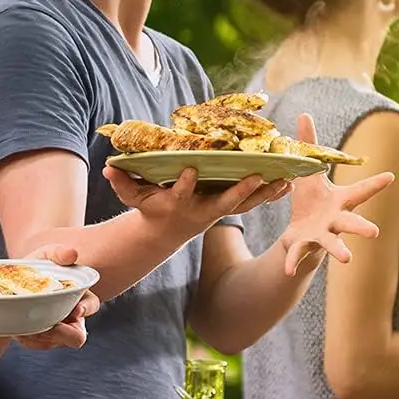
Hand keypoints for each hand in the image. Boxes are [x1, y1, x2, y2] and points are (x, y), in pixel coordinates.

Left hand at [11, 244, 99, 350]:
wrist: (12, 279)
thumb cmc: (38, 265)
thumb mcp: (47, 254)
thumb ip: (59, 252)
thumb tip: (71, 254)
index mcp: (80, 296)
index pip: (91, 305)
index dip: (86, 309)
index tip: (77, 309)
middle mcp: (72, 318)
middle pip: (77, 336)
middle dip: (64, 334)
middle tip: (50, 325)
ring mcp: (56, 331)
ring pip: (52, 342)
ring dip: (39, 334)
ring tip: (24, 319)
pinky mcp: (38, 338)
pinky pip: (34, 344)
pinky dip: (25, 337)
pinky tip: (16, 325)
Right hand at [103, 162, 291, 239]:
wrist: (166, 231)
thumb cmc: (150, 209)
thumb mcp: (134, 197)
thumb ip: (122, 183)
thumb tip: (108, 167)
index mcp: (179, 203)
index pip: (182, 193)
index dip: (185, 183)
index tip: (190, 168)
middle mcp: (202, 209)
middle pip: (224, 202)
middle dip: (240, 192)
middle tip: (257, 177)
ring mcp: (219, 210)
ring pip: (245, 203)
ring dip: (265, 193)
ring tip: (287, 180)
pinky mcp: (230, 207)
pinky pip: (253, 201)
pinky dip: (270, 193)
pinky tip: (290, 183)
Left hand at [275, 115, 393, 276]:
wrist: (300, 236)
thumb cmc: (310, 202)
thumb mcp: (307, 172)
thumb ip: (308, 145)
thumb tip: (304, 113)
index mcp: (338, 201)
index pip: (360, 191)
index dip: (376, 184)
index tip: (392, 176)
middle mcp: (335, 220)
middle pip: (352, 222)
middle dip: (362, 227)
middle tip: (375, 232)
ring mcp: (321, 236)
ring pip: (333, 244)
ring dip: (340, 250)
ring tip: (348, 259)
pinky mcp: (303, 246)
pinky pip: (297, 255)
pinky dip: (293, 262)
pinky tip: (288, 271)